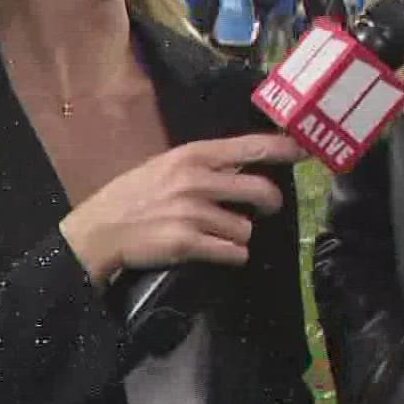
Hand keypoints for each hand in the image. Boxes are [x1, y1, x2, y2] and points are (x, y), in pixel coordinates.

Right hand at [58, 133, 306, 287]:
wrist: (98, 232)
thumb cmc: (133, 197)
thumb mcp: (166, 167)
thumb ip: (204, 165)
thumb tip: (245, 165)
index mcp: (192, 156)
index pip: (249, 147)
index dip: (283, 149)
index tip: (306, 150)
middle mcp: (196, 180)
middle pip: (260, 190)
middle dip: (271, 203)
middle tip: (268, 208)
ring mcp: (192, 213)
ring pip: (246, 228)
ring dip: (239, 235)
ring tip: (217, 234)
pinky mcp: (187, 243)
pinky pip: (233, 253)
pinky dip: (230, 256)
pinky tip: (214, 252)